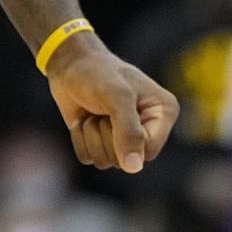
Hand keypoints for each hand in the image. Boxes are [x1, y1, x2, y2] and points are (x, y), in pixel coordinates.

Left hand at [45, 32, 178, 173]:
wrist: (69, 63)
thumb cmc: (97, 72)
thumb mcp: (117, 97)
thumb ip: (129, 132)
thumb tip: (134, 168)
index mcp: (162, 113)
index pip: (149, 150)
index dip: (126, 141)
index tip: (112, 119)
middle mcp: (147, 128)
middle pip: (126, 161)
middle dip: (106, 135)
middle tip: (102, 110)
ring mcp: (123, 137)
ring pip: (105, 161)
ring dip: (91, 135)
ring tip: (94, 112)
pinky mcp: (101, 142)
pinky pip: (88, 158)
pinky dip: (80, 138)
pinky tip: (83, 119)